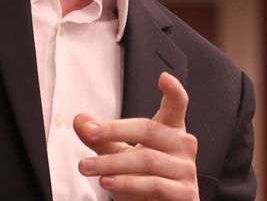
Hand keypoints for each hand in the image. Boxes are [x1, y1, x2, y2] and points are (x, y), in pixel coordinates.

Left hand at [73, 73, 198, 200]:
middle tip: (88, 133)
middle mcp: (183, 146)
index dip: (174, 91)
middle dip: (114, 130)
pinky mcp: (185, 193)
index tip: (163, 77)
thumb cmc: (144, 179)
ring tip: (88, 167)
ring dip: (111, 163)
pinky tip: (108, 182)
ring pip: (146, 159)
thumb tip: (80, 120)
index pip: (177, 106)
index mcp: (171, 131)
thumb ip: (101, 138)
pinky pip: (153, 184)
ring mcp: (186, 170)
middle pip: (148, 129)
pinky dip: (127, 183)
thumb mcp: (119, 156)